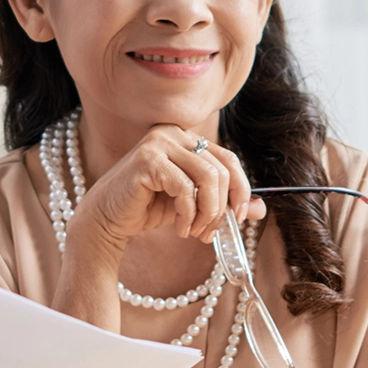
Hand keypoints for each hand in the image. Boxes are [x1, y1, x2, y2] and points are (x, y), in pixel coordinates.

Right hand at [68, 124, 263, 259]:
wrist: (106, 220)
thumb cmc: (147, 208)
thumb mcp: (192, 204)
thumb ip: (223, 202)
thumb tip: (261, 209)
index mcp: (185, 138)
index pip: (228, 159)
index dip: (241, 190)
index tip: (239, 217)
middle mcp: (173, 133)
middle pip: (220, 169)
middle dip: (221, 208)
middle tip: (209, 233)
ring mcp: (158, 143)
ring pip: (207, 178)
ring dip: (207, 213)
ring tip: (195, 232)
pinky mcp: (147, 160)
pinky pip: (185, 188)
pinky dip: (187, 214)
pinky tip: (179, 227)